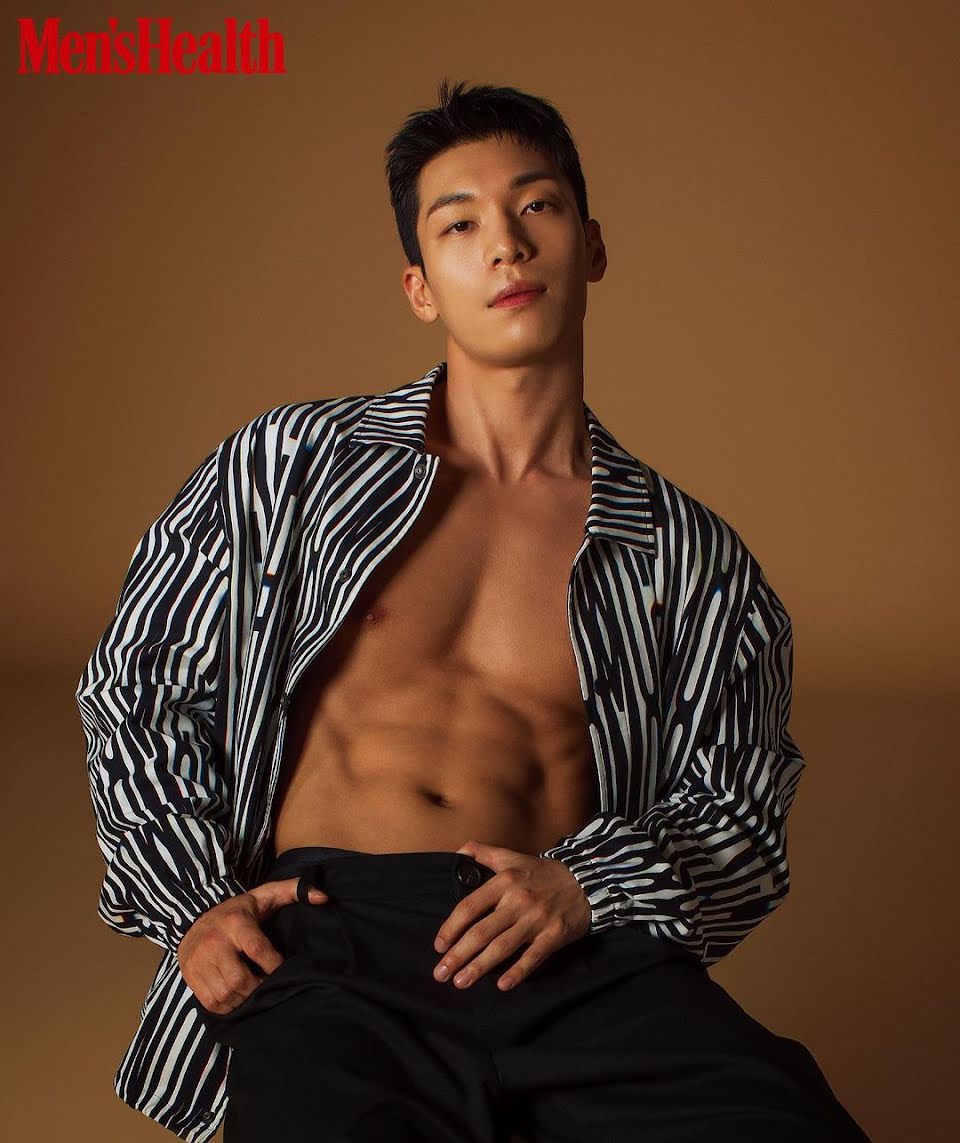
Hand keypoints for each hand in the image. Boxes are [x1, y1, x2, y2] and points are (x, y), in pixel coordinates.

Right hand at [178, 876, 328, 1013]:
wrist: (194, 916)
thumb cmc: (238, 910)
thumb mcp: (264, 894)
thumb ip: (294, 890)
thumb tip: (323, 898)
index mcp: (236, 922)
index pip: (258, 949)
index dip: (275, 966)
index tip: (286, 972)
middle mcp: (215, 942)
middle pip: (239, 978)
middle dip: (259, 988)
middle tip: (271, 988)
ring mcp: (199, 960)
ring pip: (225, 993)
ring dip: (244, 1000)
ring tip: (256, 995)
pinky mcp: (191, 975)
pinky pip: (210, 1002)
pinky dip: (227, 1006)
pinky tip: (238, 999)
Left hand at [433, 840, 591, 992]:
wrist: (585, 880)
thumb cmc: (542, 872)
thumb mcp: (512, 856)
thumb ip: (483, 852)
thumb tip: (457, 853)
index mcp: (504, 881)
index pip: (469, 907)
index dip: (451, 928)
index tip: (439, 946)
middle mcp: (517, 901)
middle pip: (481, 932)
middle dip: (458, 955)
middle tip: (441, 974)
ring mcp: (536, 920)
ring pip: (502, 947)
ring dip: (479, 967)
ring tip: (461, 983)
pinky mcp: (554, 935)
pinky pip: (533, 957)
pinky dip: (517, 972)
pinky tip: (502, 985)